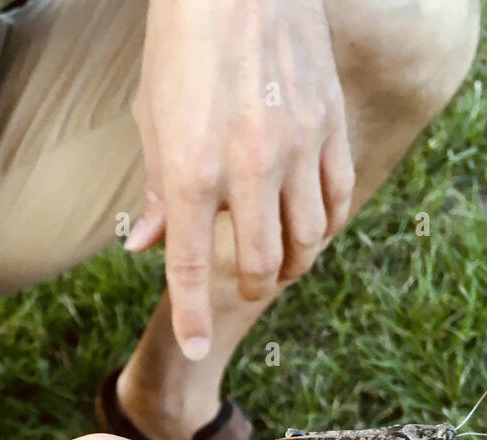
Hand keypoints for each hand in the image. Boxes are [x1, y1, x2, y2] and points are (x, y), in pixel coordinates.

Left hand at [127, 0, 353, 357]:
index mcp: (191, 170)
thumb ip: (156, 191)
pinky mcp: (329, 124)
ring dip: (294, 265)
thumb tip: (146, 250)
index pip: (190, 268)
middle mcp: (248, 167)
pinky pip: (339, 197)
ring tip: (281, 263)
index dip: (192, 317)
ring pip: (309, 240)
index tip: (195, 349)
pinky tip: (313, 226)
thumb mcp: (151, 117)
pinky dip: (327, 226)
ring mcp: (296, 146)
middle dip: (252, 290)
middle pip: (262, 265)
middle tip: (246, 288)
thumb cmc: (181, 44)